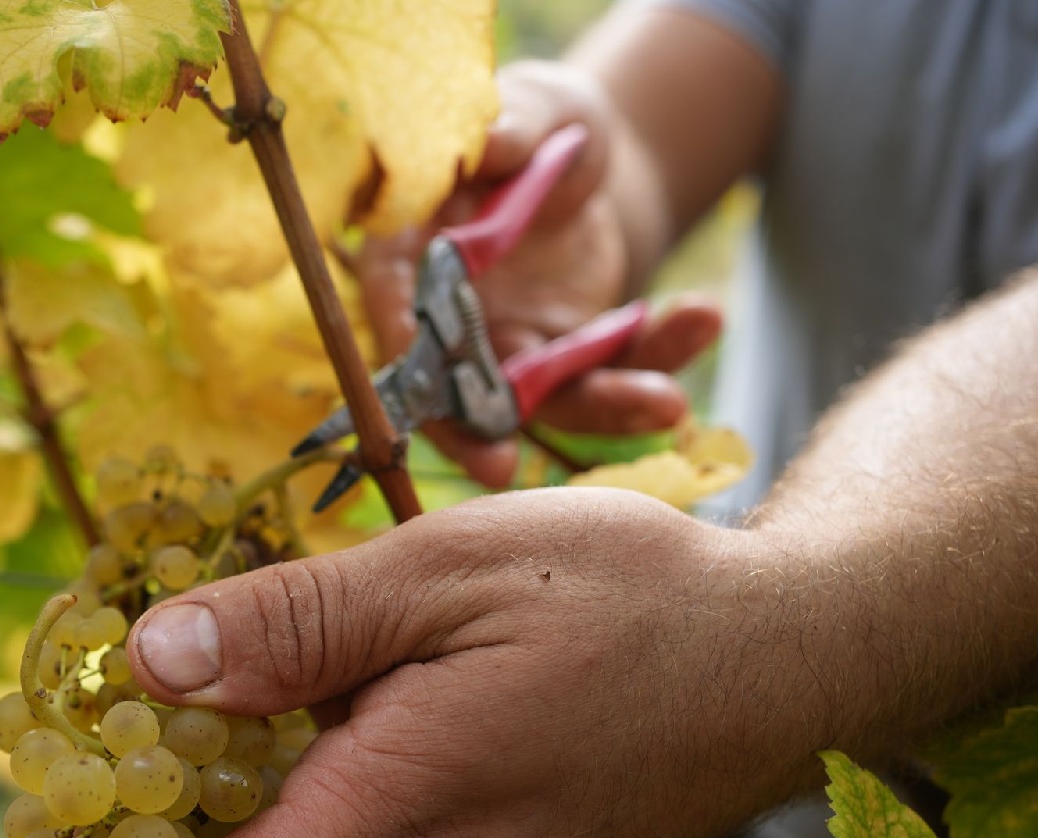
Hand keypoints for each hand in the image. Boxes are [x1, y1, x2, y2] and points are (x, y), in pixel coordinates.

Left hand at [60, 489, 828, 837]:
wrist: (790, 655)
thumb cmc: (630, 596)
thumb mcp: (448, 568)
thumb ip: (295, 622)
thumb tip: (150, 663)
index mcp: (402, 822)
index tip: (53, 817)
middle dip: (151, 826)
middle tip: (122, 698)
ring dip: (231, 797)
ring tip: (232, 668)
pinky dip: (303, 792)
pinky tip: (328, 690)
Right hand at [355, 62, 721, 486]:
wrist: (585, 156)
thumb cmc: (537, 123)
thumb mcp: (533, 106)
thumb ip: (512, 124)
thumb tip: (487, 145)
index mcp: (409, 254)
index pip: (394, 313)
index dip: (405, 357)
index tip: (431, 391)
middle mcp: (449, 318)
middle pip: (451, 390)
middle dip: (474, 434)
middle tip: (499, 471)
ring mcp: (509, 348)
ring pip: (545, 400)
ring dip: (604, 407)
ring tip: (669, 403)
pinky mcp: (570, 358)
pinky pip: (613, 371)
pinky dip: (659, 357)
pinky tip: (703, 318)